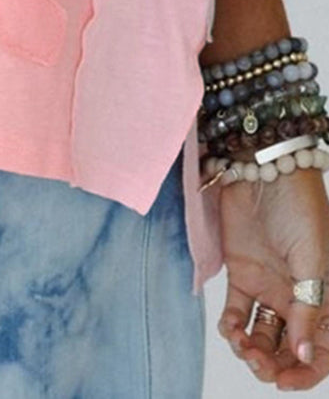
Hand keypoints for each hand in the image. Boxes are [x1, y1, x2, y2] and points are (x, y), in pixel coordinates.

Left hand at [216, 167, 328, 388]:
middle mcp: (296, 299)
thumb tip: (305, 355)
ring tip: (241, 344)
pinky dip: (232, 327)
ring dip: (251, 349)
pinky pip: (237, 312)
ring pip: (261, 336)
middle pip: (287, 349)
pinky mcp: (242, 274)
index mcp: (323, 300)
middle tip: (256, 362)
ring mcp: (269, 288)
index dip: (306, 372)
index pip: (320, 350)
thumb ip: (307, 308)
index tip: (284, 381)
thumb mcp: (312, 260)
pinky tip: (230, 328)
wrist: (263, 171)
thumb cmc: (300, 209)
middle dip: (273, 365)